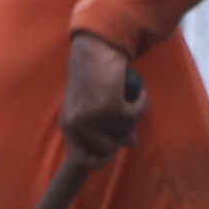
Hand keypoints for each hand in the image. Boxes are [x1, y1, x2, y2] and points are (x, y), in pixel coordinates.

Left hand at [59, 31, 148, 161]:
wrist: (96, 47)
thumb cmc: (95, 75)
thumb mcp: (95, 105)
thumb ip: (108, 127)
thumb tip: (130, 143)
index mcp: (67, 125)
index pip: (80, 160)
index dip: (99, 161)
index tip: (112, 153)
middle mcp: (76, 124)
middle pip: (108, 149)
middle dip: (122, 133)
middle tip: (126, 113)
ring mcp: (91, 117)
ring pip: (124, 133)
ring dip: (133, 115)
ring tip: (128, 96)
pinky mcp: (109, 106)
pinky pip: (134, 115)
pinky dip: (140, 103)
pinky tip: (136, 90)